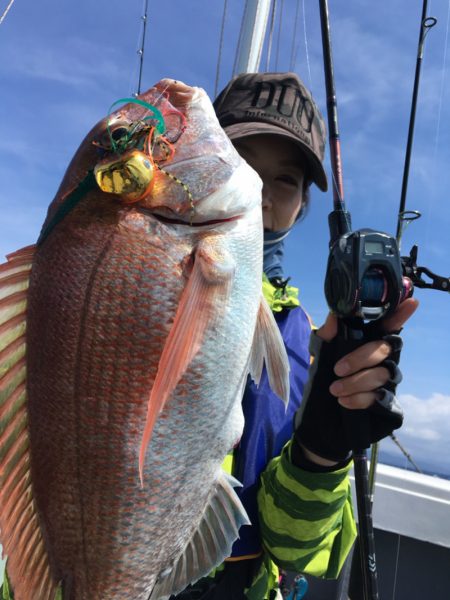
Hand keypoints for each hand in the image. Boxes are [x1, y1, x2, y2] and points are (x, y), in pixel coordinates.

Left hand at [293, 298, 418, 464]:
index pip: (387, 327)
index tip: (411, 303)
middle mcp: (382, 363)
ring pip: (381, 375)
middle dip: (360, 358)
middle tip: (337, 369)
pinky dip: (359, 399)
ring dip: (355, 382)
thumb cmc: (321, 385)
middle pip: (385, 349)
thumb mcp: (319, 359)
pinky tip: (344, 402)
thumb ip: (327, 337)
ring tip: (334, 390)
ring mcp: (388, 385)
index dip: (400, 315)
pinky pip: (381, 399)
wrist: (317, 422)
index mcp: (367, 347)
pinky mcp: (389, 408)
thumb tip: (335, 314)